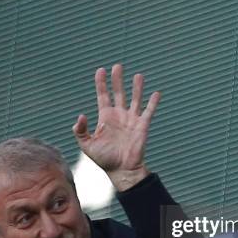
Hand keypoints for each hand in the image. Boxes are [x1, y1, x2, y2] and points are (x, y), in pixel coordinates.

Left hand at [73, 64, 160, 190]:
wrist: (121, 171)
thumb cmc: (104, 159)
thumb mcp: (87, 145)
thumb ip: (81, 131)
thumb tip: (81, 115)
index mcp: (105, 117)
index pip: (103, 96)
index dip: (101, 83)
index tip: (101, 70)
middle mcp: (119, 115)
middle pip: (119, 93)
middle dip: (118, 80)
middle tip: (117, 66)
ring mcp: (131, 120)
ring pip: (135, 99)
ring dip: (137, 87)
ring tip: (138, 75)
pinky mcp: (142, 126)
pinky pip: (148, 111)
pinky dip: (153, 102)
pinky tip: (156, 92)